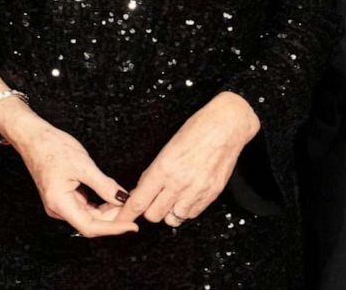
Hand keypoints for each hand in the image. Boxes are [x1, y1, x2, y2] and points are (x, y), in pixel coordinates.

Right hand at [2, 108, 137, 237]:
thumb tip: (122, 199)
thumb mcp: (83, 165)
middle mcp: (59, 208)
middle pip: (91, 223)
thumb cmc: (52, 148)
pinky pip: (87, 206)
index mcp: (59, 203)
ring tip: (128, 201)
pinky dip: (102, 203)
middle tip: (135, 207)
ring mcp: (61, 204)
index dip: (113, 228)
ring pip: (90, 216)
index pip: (90, 227)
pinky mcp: (65, 197)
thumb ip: (103, 185)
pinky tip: (115, 197)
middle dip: (114, 218)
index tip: (132, 226)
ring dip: (109, 211)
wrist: (33, 138)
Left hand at [118, 91, 259, 226]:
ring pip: (172, 219)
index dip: (126, 214)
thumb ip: (154, 172)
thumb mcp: (168, 147)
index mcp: (164, 167)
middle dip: (149, 209)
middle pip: (153, 215)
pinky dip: (185, 210)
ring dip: (168, 211)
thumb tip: (141, 191)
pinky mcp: (211, 194)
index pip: (139, 201)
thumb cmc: (197, 129)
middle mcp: (179, 183)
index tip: (119, 220)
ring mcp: (197, 190)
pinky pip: (191, 215)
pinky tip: (186, 195)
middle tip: (152, 198)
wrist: (227, 125)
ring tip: (172, 196)